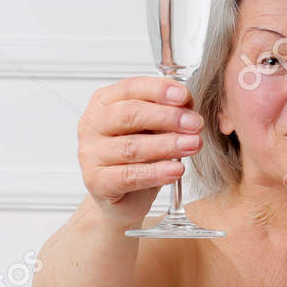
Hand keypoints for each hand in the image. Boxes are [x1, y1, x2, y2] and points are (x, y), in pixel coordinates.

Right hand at [77, 76, 204, 228]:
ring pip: (131, 147)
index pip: (130, 88)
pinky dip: (157, 173)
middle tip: (194, 123)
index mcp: (104, 102)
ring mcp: (91, 154)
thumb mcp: (152, 128)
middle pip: (129, 115)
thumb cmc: (137, 157)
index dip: (158, 90)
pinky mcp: (97, 181)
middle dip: (167, 117)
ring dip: (167, 145)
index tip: (184, 96)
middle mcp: (93, 125)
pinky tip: (176, 169)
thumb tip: (187, 105)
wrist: (122, 198)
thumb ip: (166, 112)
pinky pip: (129, 176)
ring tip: (192, 145)